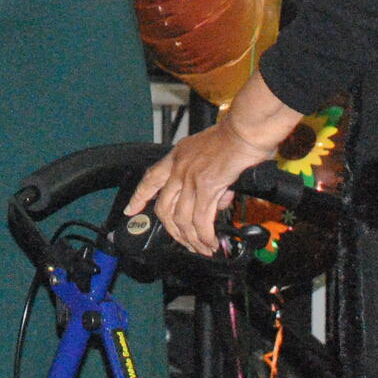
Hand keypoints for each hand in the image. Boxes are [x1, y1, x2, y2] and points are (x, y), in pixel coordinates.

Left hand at [125, 77, 303, 254]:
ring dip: (191, 239)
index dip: (139, 196)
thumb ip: (208, 177)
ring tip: (202, 249)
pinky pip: (201, 220)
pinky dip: (205, 236)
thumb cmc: (236, 136)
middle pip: (163, 208)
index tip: (130, 210)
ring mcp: (190, 178)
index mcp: (178, 155)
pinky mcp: (207, 186)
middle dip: (172, 231)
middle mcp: (179, 167)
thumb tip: (218, 200)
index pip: (151, 178)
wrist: (247, 128)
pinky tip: (210, 243)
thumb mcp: (209, 153)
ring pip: (181, 219)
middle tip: (183, 243)